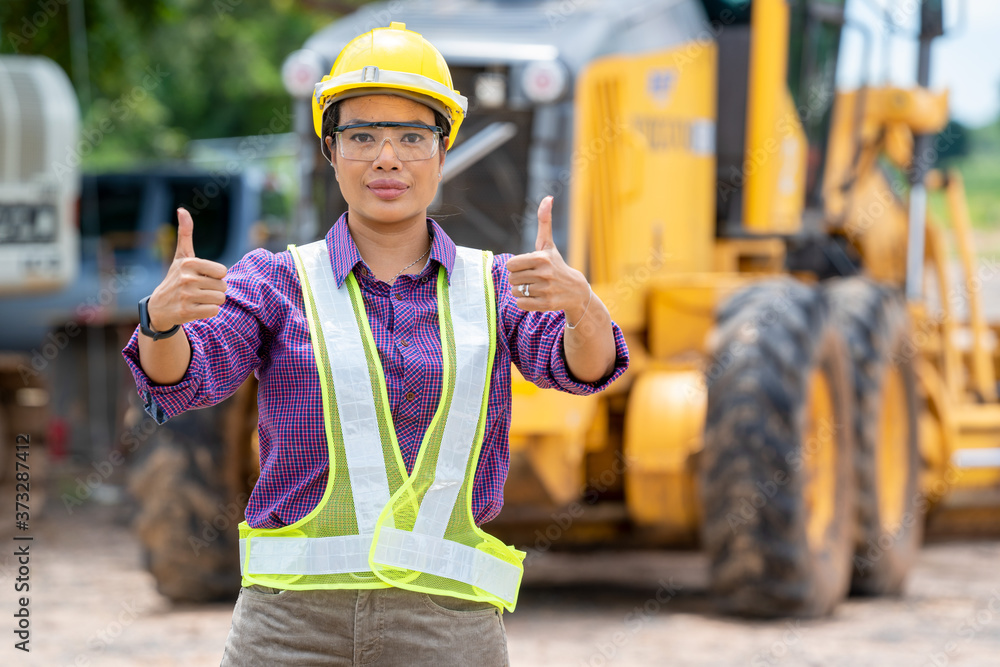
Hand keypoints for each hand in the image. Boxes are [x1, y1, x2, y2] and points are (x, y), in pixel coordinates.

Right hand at [147, 208, 228, 330]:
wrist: (159, 307)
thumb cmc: (175, 278)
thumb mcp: (181, 256)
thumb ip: (185, 234)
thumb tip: (182, 210)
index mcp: (189, 263)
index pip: (222, 271)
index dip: (216, 276)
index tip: (202, 277)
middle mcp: (187, 279)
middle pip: (223, 286)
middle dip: (215, 289)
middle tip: (199, 290)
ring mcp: (186, 296)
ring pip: (220, 299)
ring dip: (213, 301)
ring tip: (198, 299)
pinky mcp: (187, 312)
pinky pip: (214, 311)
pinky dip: (209, 312)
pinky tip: (196, 308)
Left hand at [505, 196, 590, 323]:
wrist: (576, 291)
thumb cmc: (557, 264)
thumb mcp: (548, 244)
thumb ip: (544, 221)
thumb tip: (548, 197)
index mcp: (541, 258)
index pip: (510, 265)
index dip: (516, 266)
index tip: (527, 267)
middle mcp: (544, 274)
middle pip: (511, 279)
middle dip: (518, 279)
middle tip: (532, 278)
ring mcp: (545, 290)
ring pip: (515, 292)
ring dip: (521, 291)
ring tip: (535, 288)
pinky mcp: (546, 305)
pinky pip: (521, 304)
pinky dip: (524, 302)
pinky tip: (536, 297)